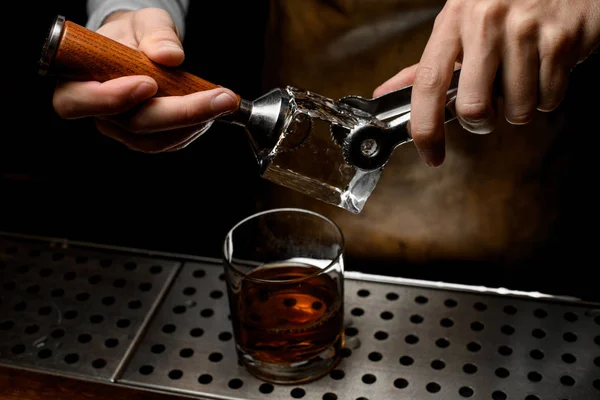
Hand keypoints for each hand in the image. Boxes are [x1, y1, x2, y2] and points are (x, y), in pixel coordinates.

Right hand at [51, 8, 237, 152]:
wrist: (140, 47)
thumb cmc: (134, 34)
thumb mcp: (145, 22)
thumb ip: (156, 34)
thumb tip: (169, 55)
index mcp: (77, 82)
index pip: (77, 102)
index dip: (111, 98)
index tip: (148, 83)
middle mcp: (98, 113)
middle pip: (132, 124)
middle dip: (179, 112)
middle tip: (217, 97)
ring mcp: (122, 129)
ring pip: (155, 140)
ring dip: (194, 122)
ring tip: (221, 99)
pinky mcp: (146, 138)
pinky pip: (170, 142)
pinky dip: (195, 127)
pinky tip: (213, 108)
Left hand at [374, 0, 599, 166]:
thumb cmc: (503, 3)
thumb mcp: (459, 24)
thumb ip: (426, 64)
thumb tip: (386, 93)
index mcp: (453, 20)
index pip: (428, 84)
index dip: (425, 129)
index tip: (430, 154)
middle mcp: (486, 22)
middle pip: (473, 108)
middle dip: (481, 122)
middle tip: (489, 106)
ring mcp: (525, 30)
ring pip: (516, 110)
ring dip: (518, 107)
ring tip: (521, 75)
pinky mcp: (560, 40)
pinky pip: (548, 99)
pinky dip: (545, 96)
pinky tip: (543, 68)